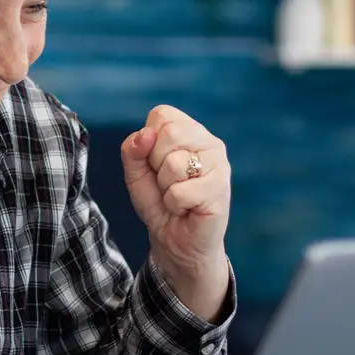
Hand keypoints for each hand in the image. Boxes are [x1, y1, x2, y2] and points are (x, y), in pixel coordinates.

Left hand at [122, 105, 231, 302]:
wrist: (175, 240)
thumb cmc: (158, 202)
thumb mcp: (135, 173)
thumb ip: (132, 149)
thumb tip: (145, 134)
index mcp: (190, 130)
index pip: (161, 115)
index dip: (148, 142)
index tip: (155, 163)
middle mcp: (209, 141)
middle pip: (169, 134)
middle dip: (156, 165)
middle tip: (167, 183)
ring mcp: (219, 164)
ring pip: (174, 164)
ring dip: (165, 188)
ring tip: (178, 196)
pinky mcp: (221, 189)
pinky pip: (180, 192)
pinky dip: (174, 205)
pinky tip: (187, 208)